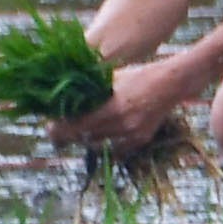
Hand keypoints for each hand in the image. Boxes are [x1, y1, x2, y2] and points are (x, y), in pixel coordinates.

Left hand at [57, 53, 201, 149]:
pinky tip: (103, 136)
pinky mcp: (142, 139)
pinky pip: (118, 148)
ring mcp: (133, 134)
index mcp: (111, 108)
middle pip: (85, 138)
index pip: (76, 127)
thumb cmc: (139, 75)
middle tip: (59, 131)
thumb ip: (89, 87)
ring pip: (100, 144)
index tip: (50, 129)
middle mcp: (122, 125)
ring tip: (80, 132)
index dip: (59, 131)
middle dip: (70, 135)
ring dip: (87, 139)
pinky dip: (108, 144)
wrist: (173, 83)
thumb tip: (62, 92)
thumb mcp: (111, 77)